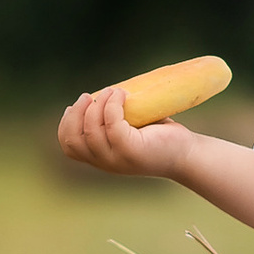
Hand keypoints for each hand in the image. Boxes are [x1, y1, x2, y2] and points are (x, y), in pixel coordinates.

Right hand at [55, 82, 192, 176]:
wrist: (187, 153)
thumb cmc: (160, 136)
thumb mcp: (129, 128)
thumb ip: (111, 120)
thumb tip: (98, 95)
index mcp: (101, 158)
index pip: (69, 147)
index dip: (66, 125)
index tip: (73, 106)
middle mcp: (106, 162)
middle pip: (74, 139)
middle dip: (77, 113)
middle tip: (90, 95)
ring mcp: (117, 159)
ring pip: (91, 130)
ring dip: (98, 104)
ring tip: (113, 91)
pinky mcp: (131, 151)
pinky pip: (112, 124)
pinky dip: (113, 105)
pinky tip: (122, 94)